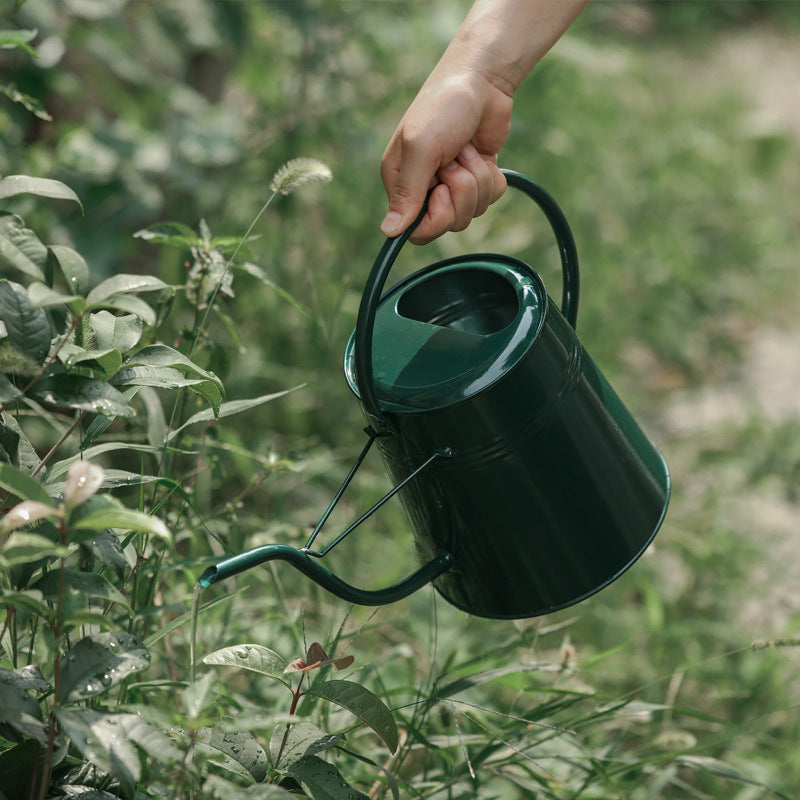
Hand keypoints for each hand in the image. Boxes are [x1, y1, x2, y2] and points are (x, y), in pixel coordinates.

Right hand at [380, 66, 511, 243]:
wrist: (482, 80)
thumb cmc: (443, 107)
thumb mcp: (420, 147)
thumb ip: (407, 192)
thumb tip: (388, 232)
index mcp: (401, 183)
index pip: (416, 230)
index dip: (436, 218)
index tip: (443, 191)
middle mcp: (424, 188)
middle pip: (448, 224)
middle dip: (461, 192)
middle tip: (456, 160)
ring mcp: (452, 185)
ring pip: (472, 212)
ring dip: (477, 179)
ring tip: (467, 150)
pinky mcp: (476, 178)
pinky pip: (491, 199)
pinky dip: (492, 177)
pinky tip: (482, 153)